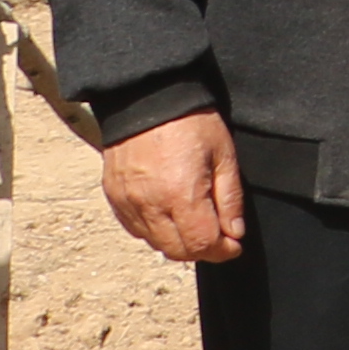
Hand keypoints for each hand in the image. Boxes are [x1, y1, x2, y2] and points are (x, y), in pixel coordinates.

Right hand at [100, 110, 245, 264]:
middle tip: (218, 236)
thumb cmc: (192, 122)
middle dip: (202, 250)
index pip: (201, 245)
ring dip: (178, 242)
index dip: (222, 251)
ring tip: (195, 223)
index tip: (234, 244)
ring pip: (154, 243)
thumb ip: (229, 199)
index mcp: (180, 195)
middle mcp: (149, 205)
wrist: (148, 98)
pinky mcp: (114, 197)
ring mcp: (127, 203)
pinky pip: (135, 229)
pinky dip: (154, 231)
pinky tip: (169, 215)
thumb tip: (234, 233)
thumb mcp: (223, 155)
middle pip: (176, 251)